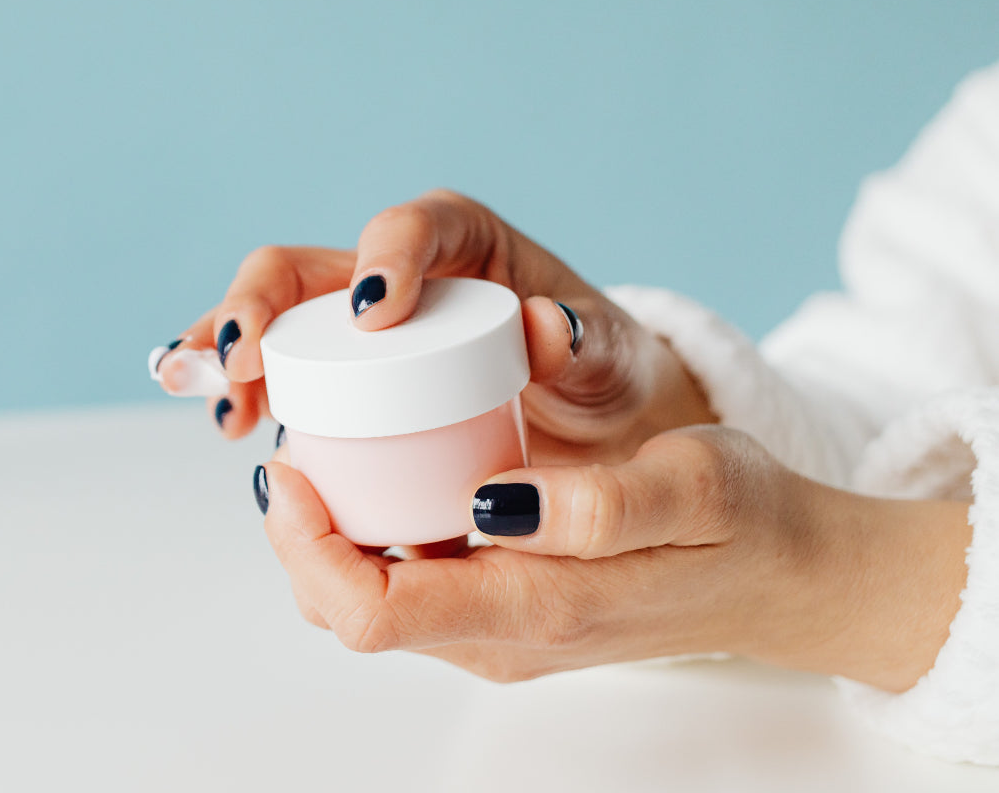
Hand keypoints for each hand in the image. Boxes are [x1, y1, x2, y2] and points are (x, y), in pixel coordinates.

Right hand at [156, 188, 712, 464]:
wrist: (581, 419)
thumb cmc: (592, 371)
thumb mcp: (605, 356)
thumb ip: (584, 339)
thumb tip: (546, 324)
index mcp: (461, 242)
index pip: (412, 226)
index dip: (384, 257)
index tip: (374, 311)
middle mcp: (389, 272)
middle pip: (304, 266)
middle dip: (261, 305)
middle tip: (246, 359)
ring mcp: (348, 324)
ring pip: (267, 315)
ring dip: (223, 347)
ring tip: (201, 388)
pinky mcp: (333, 376)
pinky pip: (270, 371)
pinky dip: (232, 387)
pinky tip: (216, 417)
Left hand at [259, 426, 970, 691]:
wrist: (789, 576)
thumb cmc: (747, 523)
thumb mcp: (695, 484)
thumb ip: (602, 504)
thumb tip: (492, 500)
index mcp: (533, 611)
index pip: (368, 609)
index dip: (304, 544)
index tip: (290, 463)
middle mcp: (500, 640)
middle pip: (348, 610)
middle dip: (298, 535)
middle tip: (296, 438)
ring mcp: (500, 635)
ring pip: (370, 600)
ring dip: (328, 535)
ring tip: (326, 446)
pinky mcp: (506, 616)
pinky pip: (408, 586)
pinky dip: (371, 536)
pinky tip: (382, 471)